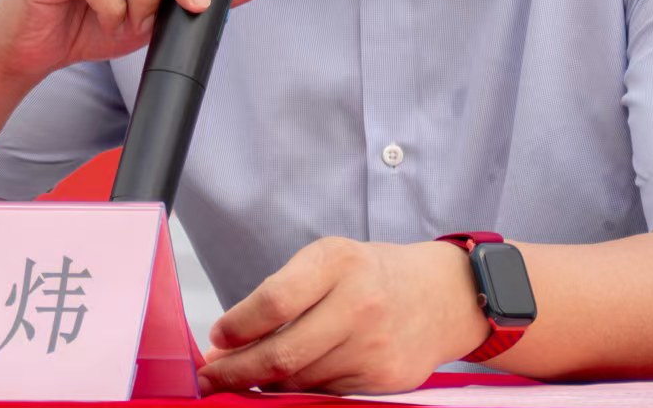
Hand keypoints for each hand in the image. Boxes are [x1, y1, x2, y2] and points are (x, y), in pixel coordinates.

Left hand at [198, 238, 489, 394]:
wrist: (442, 296)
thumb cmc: (371, 275)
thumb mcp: (330, 260)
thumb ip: (283, 292)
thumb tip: (229, 341)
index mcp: (338, 262)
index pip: (274, 301)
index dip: (237, 326)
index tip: (216, 339)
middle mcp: (359, 303)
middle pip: (282, 353)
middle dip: (236, 370)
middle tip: (210, 375)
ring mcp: (374, 346)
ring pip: (300, 380)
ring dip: (266, 381)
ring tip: (248, 373)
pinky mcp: (384, 379)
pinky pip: (327, 393)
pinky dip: (303, 387)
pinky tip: (294, 376)